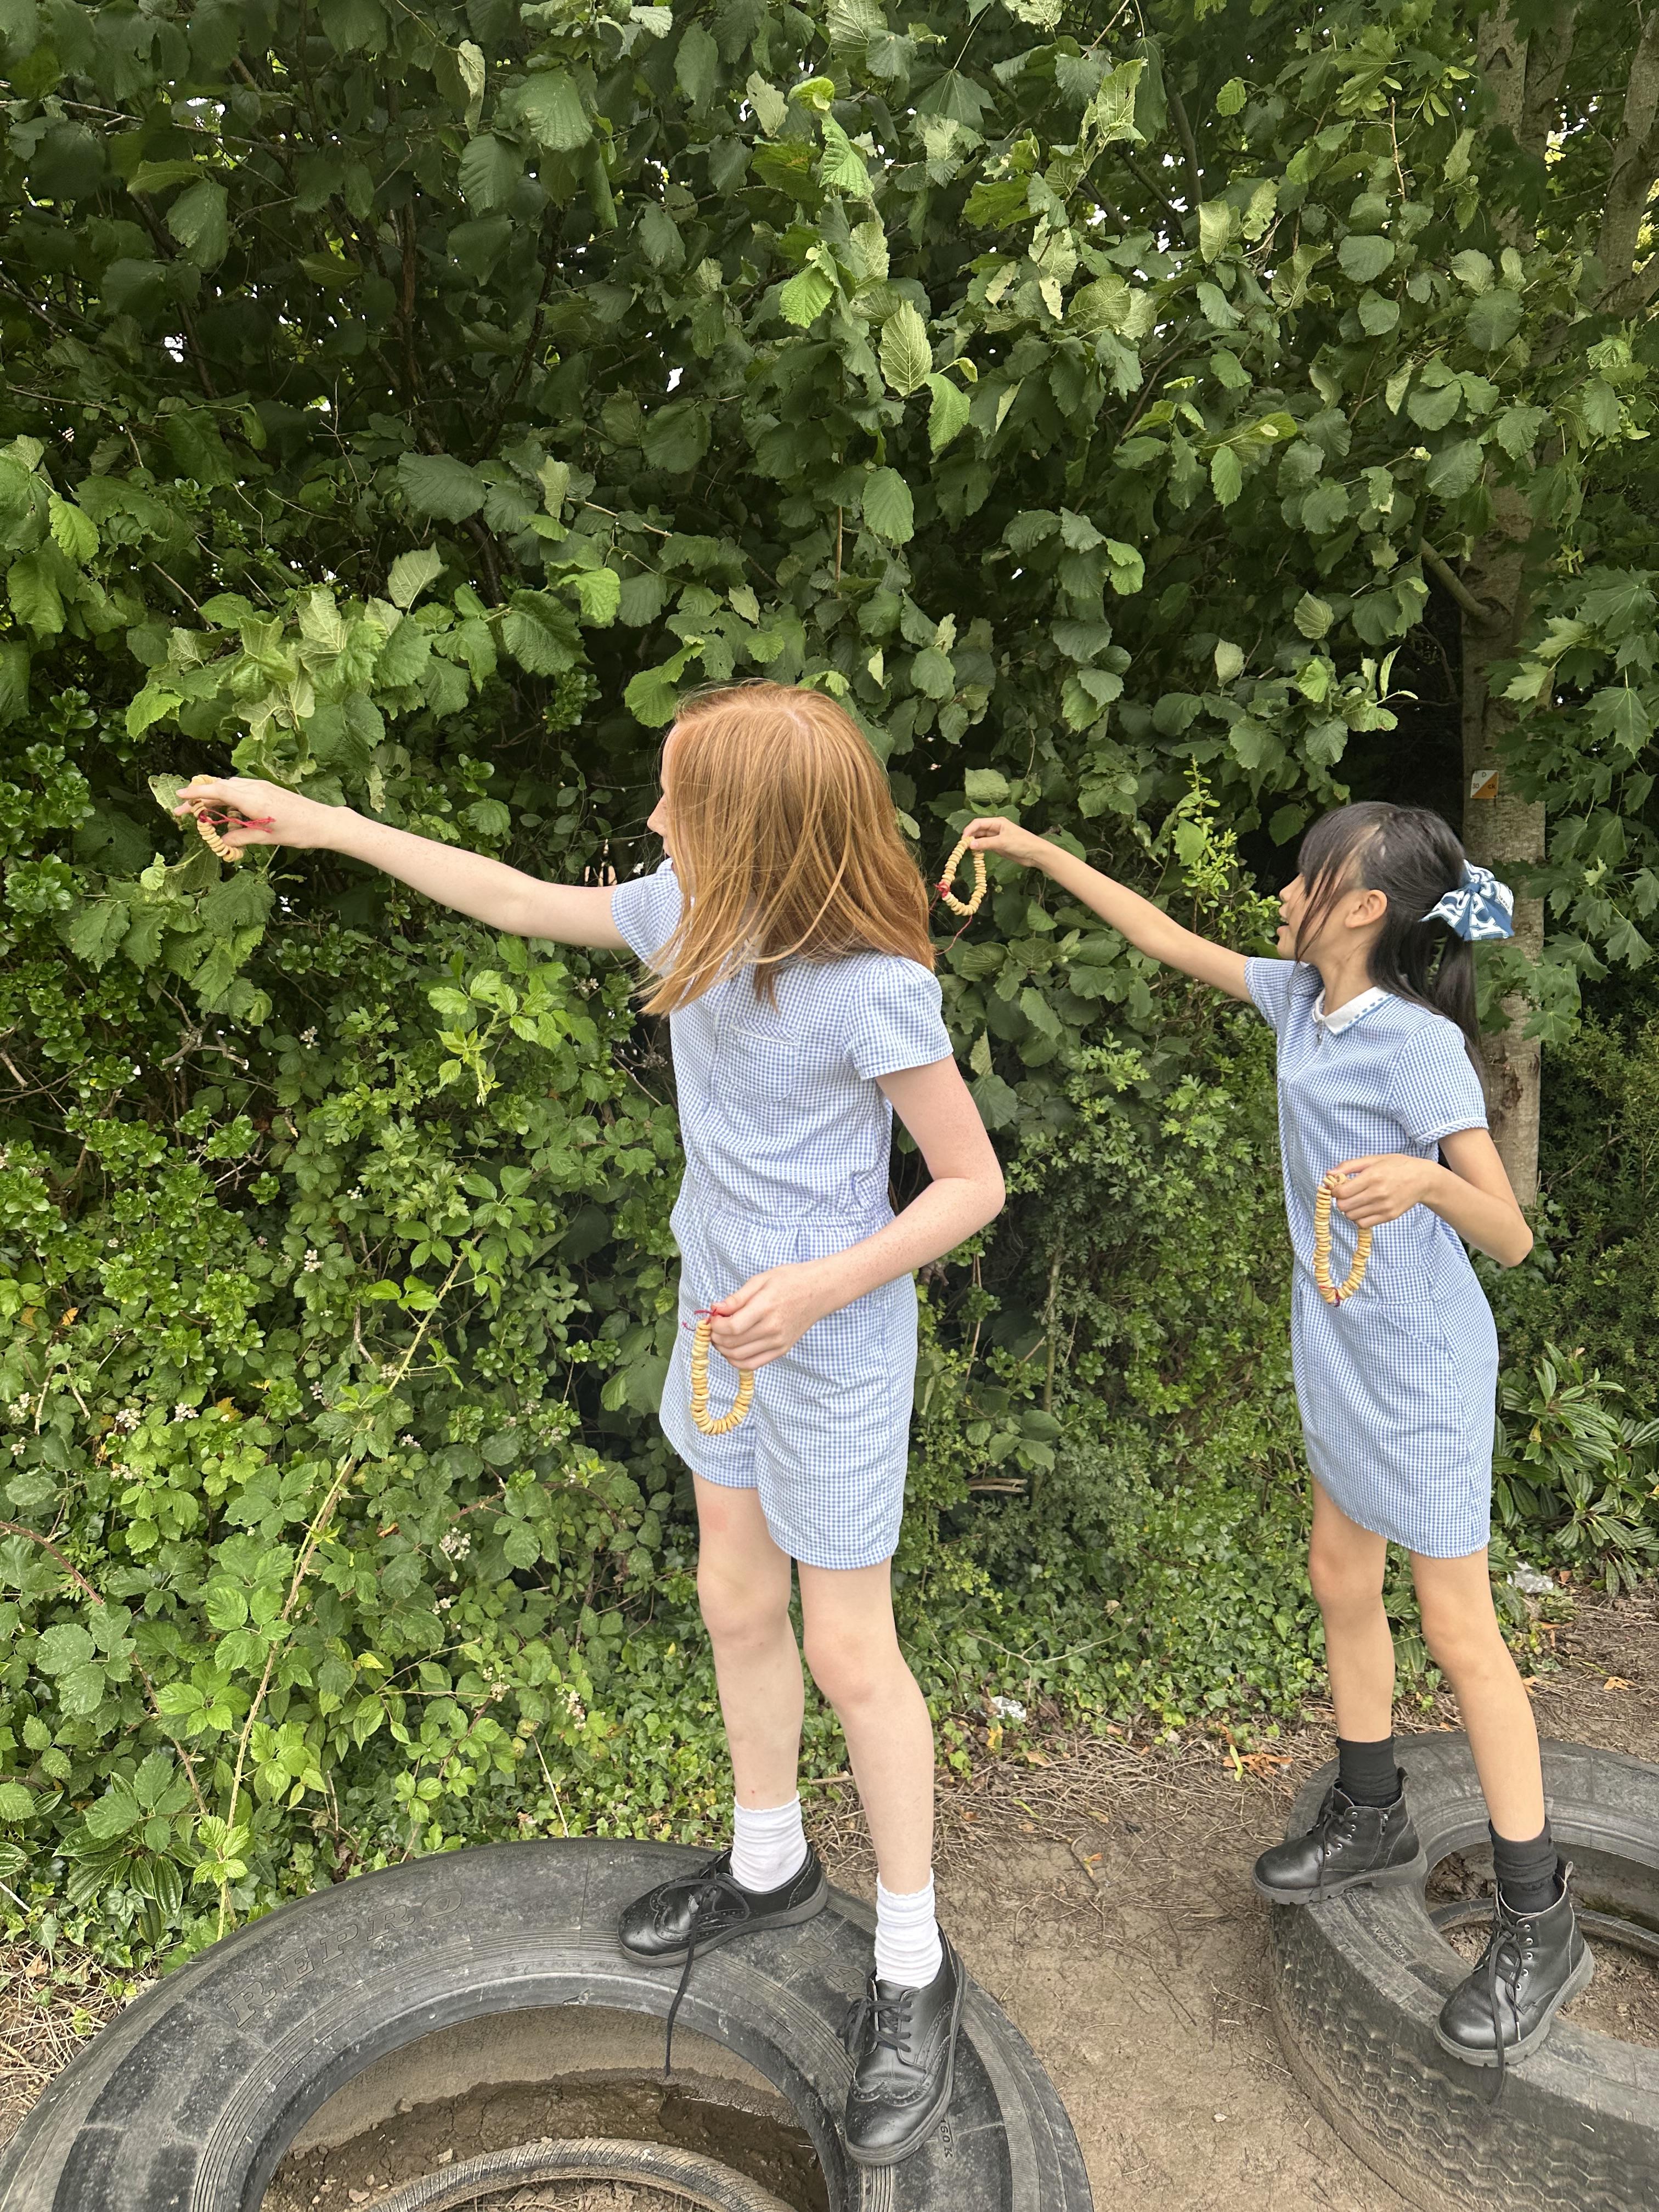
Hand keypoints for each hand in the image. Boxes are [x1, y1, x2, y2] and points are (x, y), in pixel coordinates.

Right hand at [173, 774, 348, 854]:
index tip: (180, 796)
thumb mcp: (267, 838)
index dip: (197, 793)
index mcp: (253, 799)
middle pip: (220, 788)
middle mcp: (255, 788)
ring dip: (214, 799)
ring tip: (202, 815)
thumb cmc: (298, 831)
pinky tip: (227, 812)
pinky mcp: (267, 789)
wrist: (323, 822)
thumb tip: (222, 841)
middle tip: (183, 812)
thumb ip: (241, 838)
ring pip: (230, 788)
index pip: (218, 791)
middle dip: (200, 799)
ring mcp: (261, 787)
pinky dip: (229, 798)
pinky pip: (241, 790)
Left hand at [706, 1263, 835, 1368]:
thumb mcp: (761, 1280)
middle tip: (713, 1327)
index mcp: (765, 1308)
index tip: (712, 1319)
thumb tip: (715, 1309)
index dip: (715, 1326)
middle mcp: (772, 1329)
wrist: (819, 1291)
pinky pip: (753, 1364)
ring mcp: (778, 1342)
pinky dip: (737, 1360)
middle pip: (732, 1344)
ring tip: (721, 1337)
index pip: (732, 1327)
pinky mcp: (782, 1350)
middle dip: (715, 1338)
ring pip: (739, 1357)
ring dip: (723, 1350)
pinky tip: (732, 1349)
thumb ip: (736, 1298)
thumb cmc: (790, 1281)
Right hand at [961, 816, 1053, 870]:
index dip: (969, 830)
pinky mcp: (998, 846)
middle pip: (978, 830)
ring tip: (967, 851)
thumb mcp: (1002, 842)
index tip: (962, 840)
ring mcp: (996, 838)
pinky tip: (975, 853)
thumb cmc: (1022, 843)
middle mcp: (995, 828)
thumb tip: (970, 845)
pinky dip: (979, 848)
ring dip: (974, 843)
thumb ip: (986, 843)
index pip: (978, 823)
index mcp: (997, 822)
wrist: (1035, 854)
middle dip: (970, 837)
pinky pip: (985, 845)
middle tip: (962, 847)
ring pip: (980, 838)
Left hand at [1326, 1155, 1440, 1228]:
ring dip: (1349, 1209)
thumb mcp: (1373, 1159)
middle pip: (1343, 1206)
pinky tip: (1364, 1208)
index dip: (1334, 1190)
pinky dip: (1359, 1218)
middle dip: (1341, 1200)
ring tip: (1357, 1200)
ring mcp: (1384, 1207)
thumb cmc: (1396, 1166)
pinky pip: (1363, 1223)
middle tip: (1347, 1194)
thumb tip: (1328, 1175)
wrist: (1423, 1179)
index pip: (1341, 1192)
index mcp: (1372, 1176)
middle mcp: (1377, 1193)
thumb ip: (1349, 1166)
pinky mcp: (1389, 1216)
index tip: (1338, 1187)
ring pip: (1351, 1216)